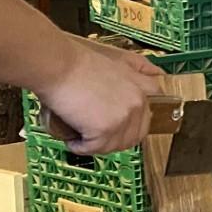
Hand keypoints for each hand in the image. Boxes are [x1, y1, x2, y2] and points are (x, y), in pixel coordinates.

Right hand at [34, 39, 164, 154]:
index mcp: (141, 89)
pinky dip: (81, 148)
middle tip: (95, 136)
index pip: (147, 118)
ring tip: (81, 137)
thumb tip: (152, 76)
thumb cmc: (78, 63)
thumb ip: (136, 72)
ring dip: (97, 146)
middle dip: (114, 140)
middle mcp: (137, 104)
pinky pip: (95, 149)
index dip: (131, 127)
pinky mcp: (105, 129)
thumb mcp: (117, 62)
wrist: (59, 65)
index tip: (117, 130)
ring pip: (114, 146)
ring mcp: (123, 118)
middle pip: (133, 136)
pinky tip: (73, 141)